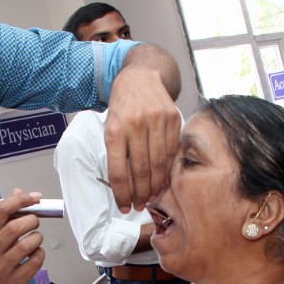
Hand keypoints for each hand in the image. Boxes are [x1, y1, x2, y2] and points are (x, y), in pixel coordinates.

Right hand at [0, 189, 44, 283]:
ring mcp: (1, 268)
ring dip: (37, 238)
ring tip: (35, 239)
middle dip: (32, 220)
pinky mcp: (14, 281)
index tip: (34, 198)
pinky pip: (35, 262)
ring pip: (28, 245)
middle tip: (34, 222)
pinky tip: (35, 254)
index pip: (1, 210)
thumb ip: (5, 215)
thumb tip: (19, 192)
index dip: (21, 200)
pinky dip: (40, 254)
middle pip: (16, 227)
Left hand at [103, 61, 180, 211]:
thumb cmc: (122, 106)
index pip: (118, 171)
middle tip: (139, 205)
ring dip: (156, 186)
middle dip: (140, 194)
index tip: (124, 206)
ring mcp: (156, 121)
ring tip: (152, 198)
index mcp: (115, 130)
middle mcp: (136, 125)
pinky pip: (172, 151)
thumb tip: (126, 186)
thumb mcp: (110, 126)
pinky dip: (168, 169)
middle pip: (140, 171)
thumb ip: (117, 153)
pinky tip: (163, 180)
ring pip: (159, 164)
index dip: (122, 194)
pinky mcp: (173, 118)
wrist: (141, 76)